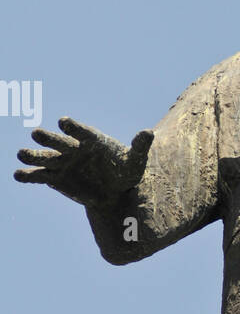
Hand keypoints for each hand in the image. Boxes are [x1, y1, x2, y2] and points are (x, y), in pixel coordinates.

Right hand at [14, 117, 152, 209]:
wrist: (114, 191)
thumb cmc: (125, 171)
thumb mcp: (135, 161)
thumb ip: (140, 147)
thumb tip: (148, 132)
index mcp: (91, 140)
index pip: (81, 131)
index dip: (73, 127)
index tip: (64, 122)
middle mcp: (73, 148)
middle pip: (58, 141)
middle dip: (48, 138)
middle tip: (36, 133)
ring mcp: (62, 162)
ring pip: (44, 157)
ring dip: (32, 155)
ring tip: (21, 153)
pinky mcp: (55, 178)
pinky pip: (39, 175)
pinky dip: (28, 175)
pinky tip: (18, 175)